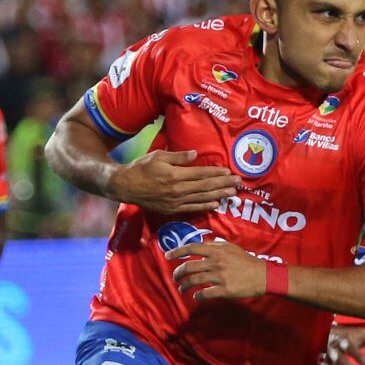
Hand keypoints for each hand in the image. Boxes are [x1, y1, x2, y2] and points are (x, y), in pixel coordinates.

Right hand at [108, 149, 238, 214]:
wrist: (126, 186)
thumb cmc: (141, 167)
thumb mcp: (158, 156)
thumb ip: (178, 156)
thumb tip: (195, 154)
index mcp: (175, 175)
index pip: (201, 174)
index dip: (216, 173)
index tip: (229, 172)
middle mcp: (177, 190)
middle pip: (205, 187)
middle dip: (223, 184)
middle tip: (238, 183)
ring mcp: (175, 202)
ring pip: (201, 199)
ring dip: (218, 196)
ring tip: (232, 194)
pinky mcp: (172, 209)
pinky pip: (192, 208)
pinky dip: (205, 207)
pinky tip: (216, 204)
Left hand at [167, 241, 264, 300]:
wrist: (263, 276)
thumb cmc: (247, 261)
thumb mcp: (232, 247)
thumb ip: (216, 246)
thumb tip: (202, 244)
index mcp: (217, 250)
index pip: (192, 248)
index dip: (177, 251)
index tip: (167, 256)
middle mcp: (216, 262)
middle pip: (189, 266)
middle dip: (178, 273)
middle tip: (175, 278)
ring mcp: (220, 276)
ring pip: (194, 281)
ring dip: (184, 286)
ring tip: (182, 289)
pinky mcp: (224, 290)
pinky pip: (204, 294)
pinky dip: (197, 296)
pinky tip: (196, 297)